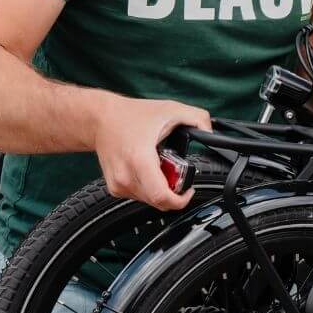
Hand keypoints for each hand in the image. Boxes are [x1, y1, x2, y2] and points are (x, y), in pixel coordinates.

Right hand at [92, 95, 211, 210]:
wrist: (101, 118)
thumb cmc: (131, 115)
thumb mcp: (171, 110)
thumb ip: (197, 119)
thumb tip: (211, 133)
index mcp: (139, 159)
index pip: (161, 196)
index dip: (180, 200)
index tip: (188, 190)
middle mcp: (126, 176)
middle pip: (158, 202)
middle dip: (173, 192)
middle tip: (177, 175)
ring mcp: (118, 184)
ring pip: (149, 201)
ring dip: (161, 190)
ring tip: (162, 169)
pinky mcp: (114, 188)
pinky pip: (138, 197)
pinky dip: (148, 189)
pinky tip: (149, 172)